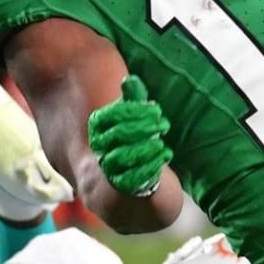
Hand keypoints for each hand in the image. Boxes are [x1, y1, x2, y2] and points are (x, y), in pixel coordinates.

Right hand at [86, 76, 172, 197]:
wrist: (130, 170)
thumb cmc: (133, 135)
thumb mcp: (132, 115)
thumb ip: (133, 99)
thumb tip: (131, 80)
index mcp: (97, 126)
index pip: (111, 115)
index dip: (134, 111)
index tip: (156, 109)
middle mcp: (98, 146)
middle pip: (117, 135)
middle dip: (143, 128)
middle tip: (163, 125)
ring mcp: (108, 166)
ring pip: (122, 157)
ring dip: (146, 149)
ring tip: (162, 143)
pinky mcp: (120, 183)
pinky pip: (132, 177)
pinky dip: (151, 165)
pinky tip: (166, 155)